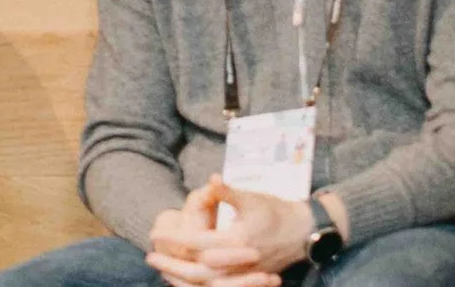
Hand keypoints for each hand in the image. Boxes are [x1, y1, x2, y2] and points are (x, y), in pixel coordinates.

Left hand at [145, 181, 278, 286]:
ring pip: (207, 284)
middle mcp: (238, 263)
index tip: (155, 235)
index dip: (174, 240)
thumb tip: (211, 179)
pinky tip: (186, 280)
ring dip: (182, 278)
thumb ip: (227, 192)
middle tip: (150, 257)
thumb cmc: (277, 212)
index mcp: (237, 242)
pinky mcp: (247, 280)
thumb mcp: (251, 198)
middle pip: (198, 270)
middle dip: (172, 265)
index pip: (198, 244)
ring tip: (163, 270)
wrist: (304, 233)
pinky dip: (200, 285)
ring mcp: (244, 275)